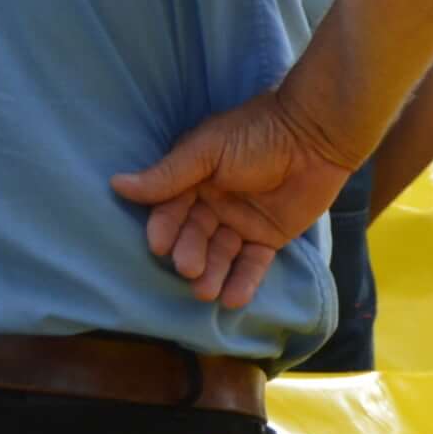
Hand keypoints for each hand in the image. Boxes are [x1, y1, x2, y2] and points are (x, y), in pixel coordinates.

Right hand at [109, 90, 354, 312]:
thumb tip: (117, 184)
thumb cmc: (258, 134)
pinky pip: (252, 263)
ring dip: (212, 273)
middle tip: (188, 269)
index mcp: (194, 179)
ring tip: (206, 293)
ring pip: (220, 253)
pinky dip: (243, 281)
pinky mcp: (269, 236)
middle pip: (194, 236)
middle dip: (189, 254)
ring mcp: (241, 222)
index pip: (171, 209)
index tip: (159, 245)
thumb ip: (169, 174)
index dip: (165, 228)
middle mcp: (213, 203)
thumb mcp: (208, 150)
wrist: (315, 135)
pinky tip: (233, 299)